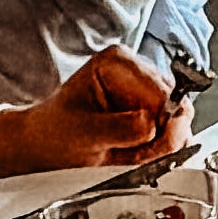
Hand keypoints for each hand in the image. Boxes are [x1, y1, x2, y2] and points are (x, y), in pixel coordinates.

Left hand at [9, 49, 191, 175]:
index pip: (160, 94)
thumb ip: (123, 129)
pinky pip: (170, 133)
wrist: (41, 148)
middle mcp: (136, 69)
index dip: (158, 127)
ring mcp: (145, 89)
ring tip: (124, 155)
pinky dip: (155, 151)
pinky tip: (131, 155)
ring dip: (156, 148)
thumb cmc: (53, 135)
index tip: (142, 150)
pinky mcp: (149, 109)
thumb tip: (155, 125)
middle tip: (129, 156)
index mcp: (117, 62)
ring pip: (176, 122)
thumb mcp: (84, 135)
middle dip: (158, 140)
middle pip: (174, 106)